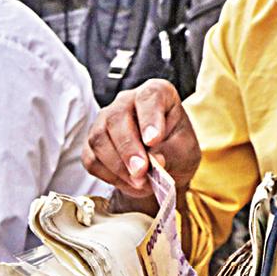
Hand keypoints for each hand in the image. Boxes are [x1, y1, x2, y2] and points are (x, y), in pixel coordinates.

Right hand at [82, 79, 200, 210]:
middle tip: (141, 171)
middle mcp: (126, 101)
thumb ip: (170, 152)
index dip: (149, 118)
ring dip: (118, 166)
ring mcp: (105, 120)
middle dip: (128, 149)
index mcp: (156, 93)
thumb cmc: (177, 151)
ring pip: (99, 139)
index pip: (149, 97)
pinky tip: (127, 181)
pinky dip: (109, 176)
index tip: (153, 141)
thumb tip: (151, 161)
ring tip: (139, 182)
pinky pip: (92, 160)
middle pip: (116, 118)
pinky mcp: (92, 144)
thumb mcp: (184, 150)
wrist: (165, 168)